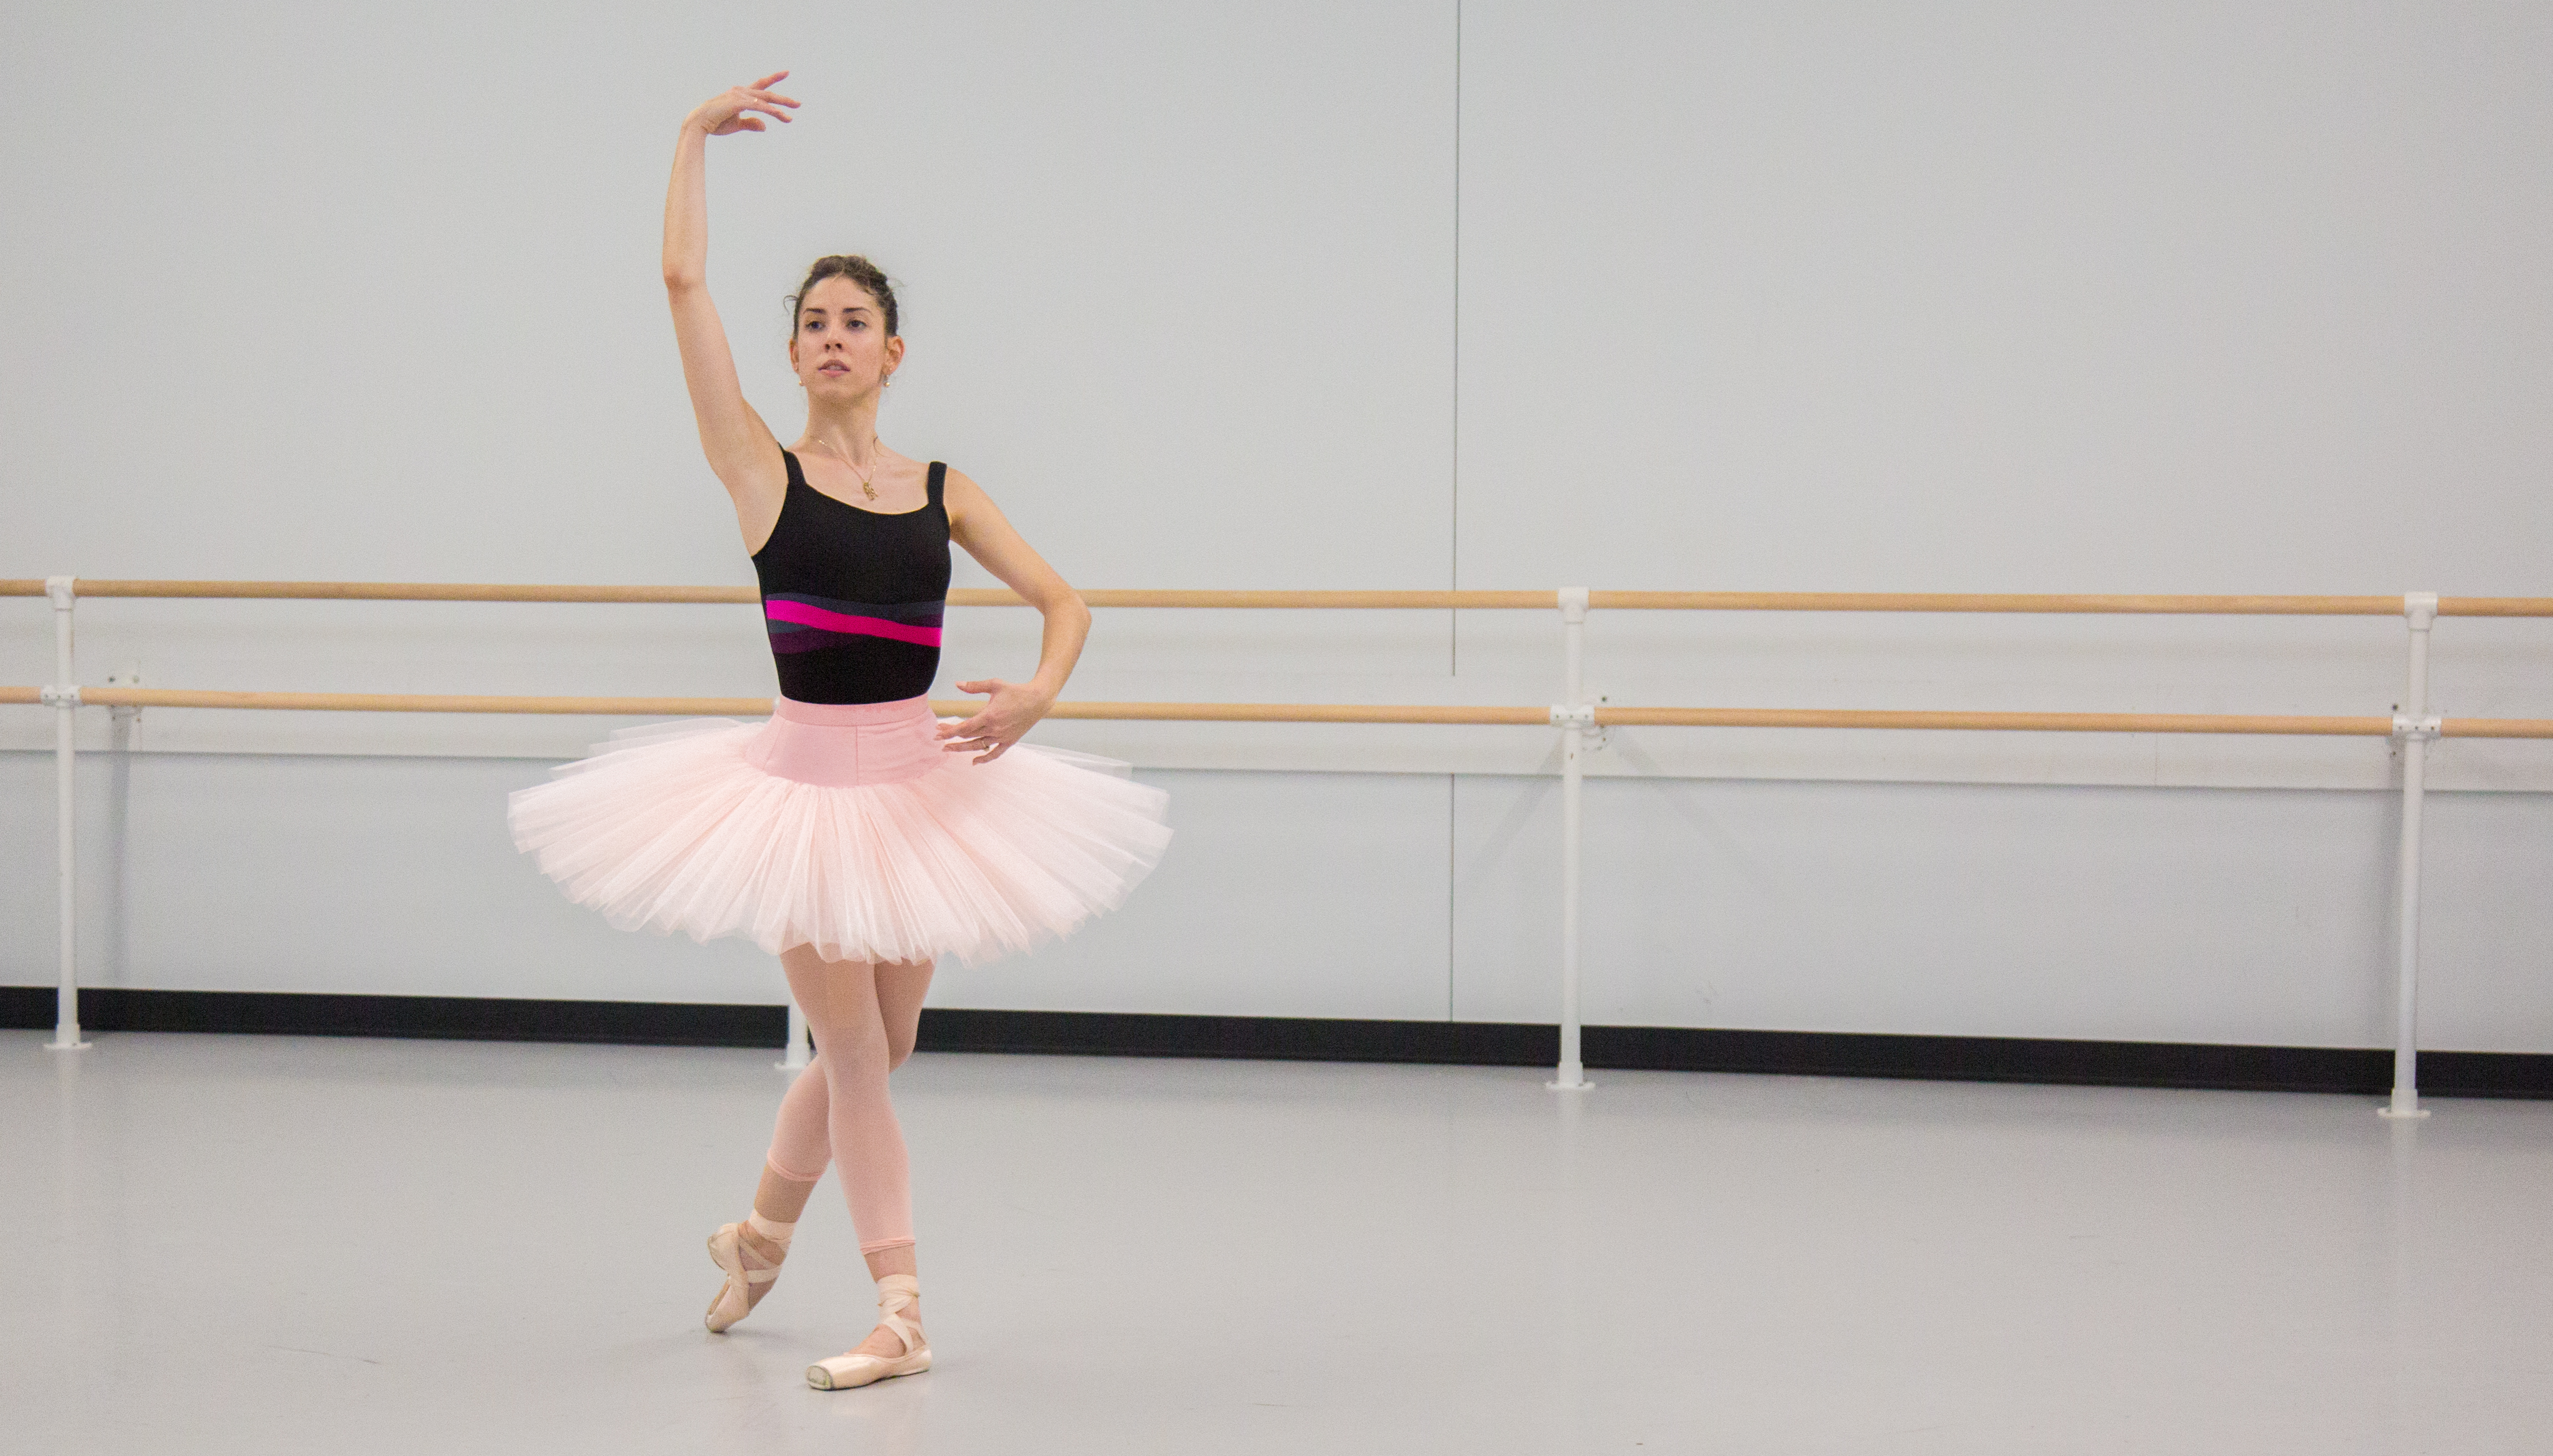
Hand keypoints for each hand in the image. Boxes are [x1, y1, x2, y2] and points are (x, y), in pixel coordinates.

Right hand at [687, 72, 797, 136]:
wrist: (699, 124)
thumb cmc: (716, 123)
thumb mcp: (737, 124)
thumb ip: (751, 123)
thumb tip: (765, 127)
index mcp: (741, 95)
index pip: (761, 85)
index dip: (774, 78)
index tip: (786, 73)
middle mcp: (741, 92)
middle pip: (767, 93)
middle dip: (784, 99)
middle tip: (799, 104)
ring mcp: (739, 95)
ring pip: (765, 100)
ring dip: (779, 109)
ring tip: (790, 117)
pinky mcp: (737, 103)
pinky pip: (759, 107)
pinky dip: (770, 110)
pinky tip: (780, 115)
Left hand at [936, 679, 1052, 763]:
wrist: (1038, 700)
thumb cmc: (1016, 691)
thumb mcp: (995, 684)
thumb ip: (974, 686)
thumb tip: (957, 684)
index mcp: (989, 715)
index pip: (964, 727)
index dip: (949, 731)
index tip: (937, 732)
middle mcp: (994, 729)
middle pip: (967, 736)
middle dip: (951, 737)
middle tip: (939, 736)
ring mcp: (1002, 737)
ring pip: (978, 746)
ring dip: (962, 749)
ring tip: (948, 749)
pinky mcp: (1009, 741)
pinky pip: (995, 753)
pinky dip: (984, 759)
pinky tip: (974, 762)